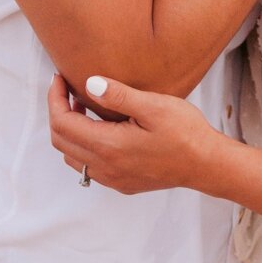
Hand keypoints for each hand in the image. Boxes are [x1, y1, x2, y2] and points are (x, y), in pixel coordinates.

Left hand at [47, 74, 223, 196]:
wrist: (206, 164)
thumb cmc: (186, 133)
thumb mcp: (155, 106)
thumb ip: (120, 95)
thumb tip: (89, 83)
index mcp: (108, 145)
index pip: (63, 123)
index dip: (55, 99)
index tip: (59, 79)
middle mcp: (104, 166)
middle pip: (61, 140)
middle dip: (58, 112)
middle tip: (67, 90)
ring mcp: (111, 178)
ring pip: (71, 156)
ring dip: (69, 131)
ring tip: (83, 108)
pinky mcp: (121, 182)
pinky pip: (88, 167)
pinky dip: (83, 146)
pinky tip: (102, 131)